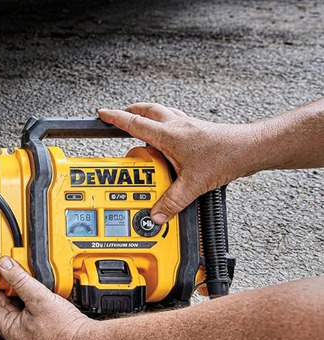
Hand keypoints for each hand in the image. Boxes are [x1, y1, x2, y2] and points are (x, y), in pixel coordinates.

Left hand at [0, 256, 93, 339]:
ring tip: (19, 281)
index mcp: (11, 331)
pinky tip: (36, 293)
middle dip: (2, 292)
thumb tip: (3, 266)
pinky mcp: (44, 334)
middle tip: (2, 276)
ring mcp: (31, 336)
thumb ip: (19, 280)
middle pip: (4, 309)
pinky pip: (30, 315)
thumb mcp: (38, 298)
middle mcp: (19, 336)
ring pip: (18, 311)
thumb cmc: (64, 330)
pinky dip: (29, 302)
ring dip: (17, 296)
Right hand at [98, 103, 260, 223]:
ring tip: (139, 125)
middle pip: (147, 111)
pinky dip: (165, 124)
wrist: (250, 149)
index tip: (102, 114)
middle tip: (118, 115)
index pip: (135, 124)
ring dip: (148, 116)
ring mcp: (189, 126)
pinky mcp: (198, 130)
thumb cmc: (226, 157)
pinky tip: (168, 137)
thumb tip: (157, 214)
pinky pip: (175, 121)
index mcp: (169, 135)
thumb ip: (172, 202)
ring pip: (162, 113)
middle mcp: (177, 126)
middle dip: (130, 112)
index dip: (116, 119)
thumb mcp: (193, 185)